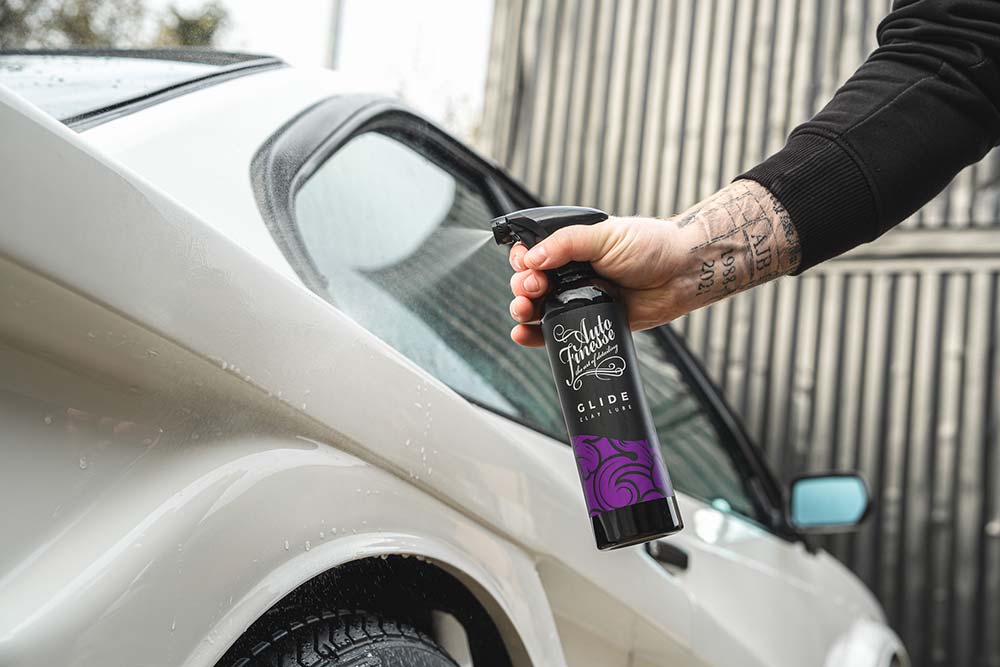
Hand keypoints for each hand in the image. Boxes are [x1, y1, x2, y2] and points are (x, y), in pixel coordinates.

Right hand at [507, 180, 800, 346]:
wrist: (682, 274)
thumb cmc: (651, 247)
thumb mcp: (605, 235)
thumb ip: (566, 244)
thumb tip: (532, 257)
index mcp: (572, 247)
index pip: (533, 254)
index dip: (523, 262)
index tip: (526, 267)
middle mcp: (572, 273)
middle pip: (530, 283)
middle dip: (523, 287)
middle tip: (532, 288)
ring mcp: (580, 298)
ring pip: (539, 309)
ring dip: (523, 311)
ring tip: (523, 312)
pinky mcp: (591, 322)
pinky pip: (557, 332)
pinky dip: (536, 336)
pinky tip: (523, 334)